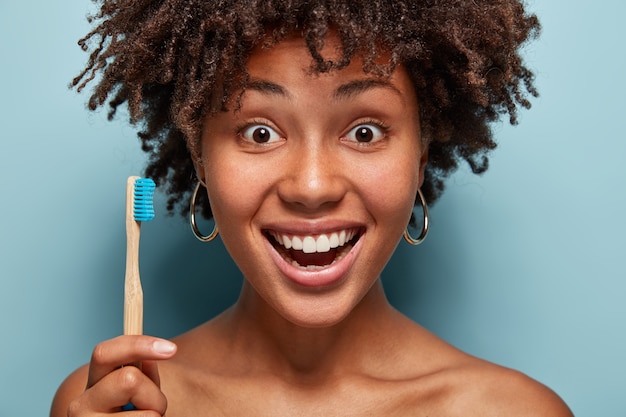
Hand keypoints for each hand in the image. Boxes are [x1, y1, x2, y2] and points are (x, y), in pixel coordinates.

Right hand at [62, 335, 176, 415]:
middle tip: (156, 408)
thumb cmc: (136, 414)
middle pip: (129, 380)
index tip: (172, 349)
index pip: (104, 353)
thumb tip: (148, 360)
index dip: (138, 345)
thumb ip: (144, 374)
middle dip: (154, 394)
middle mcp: (82, 404)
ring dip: (156, 416)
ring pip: (147, 414)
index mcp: (93, 383)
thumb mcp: (140, 391)